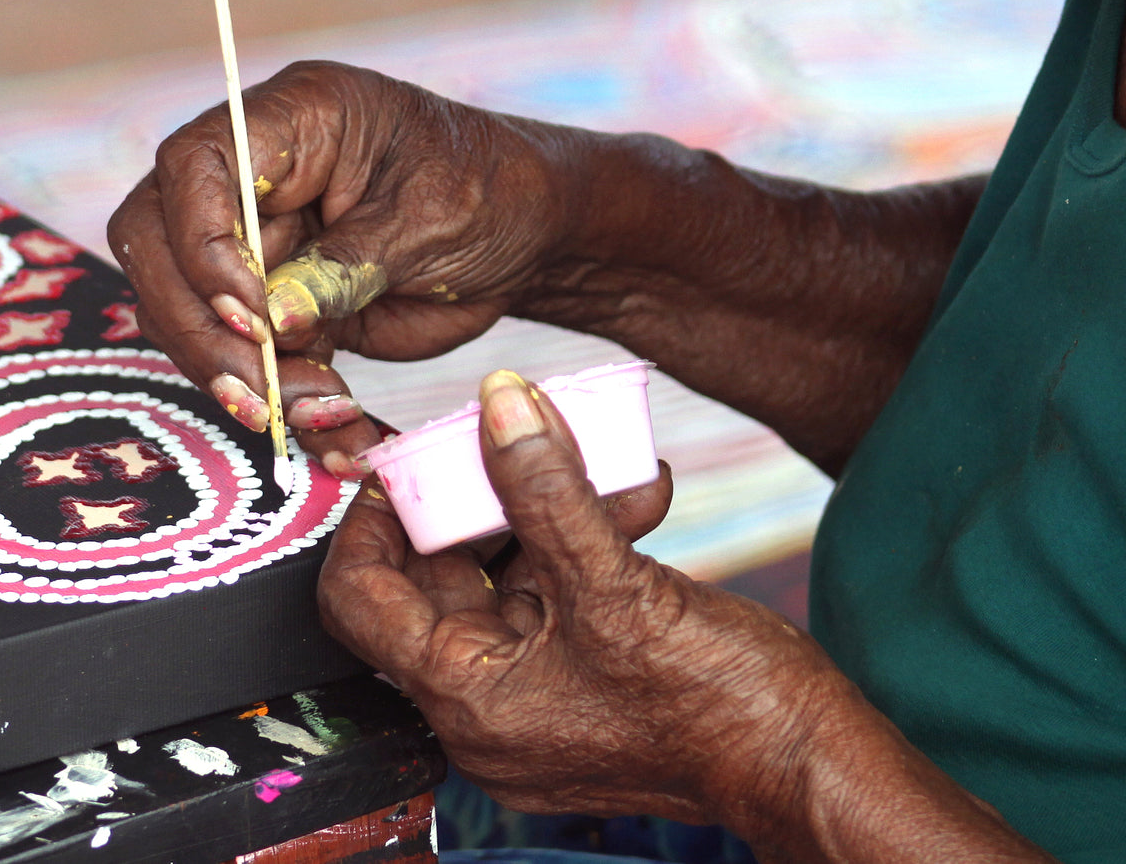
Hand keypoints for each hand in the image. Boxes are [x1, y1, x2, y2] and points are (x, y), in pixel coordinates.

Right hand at [107, 61, 575, 474]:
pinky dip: (288, 409)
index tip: (249, 313)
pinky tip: (340, 441)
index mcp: (293, 120)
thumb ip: (348, 264)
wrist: (533, 235)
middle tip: (259, 393)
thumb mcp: (432, 218)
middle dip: (202, 330)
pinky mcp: (275, 306)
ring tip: (323, 418)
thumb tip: (270, 321)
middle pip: (162, 247)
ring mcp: (259, 243)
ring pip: (193, 317)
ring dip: (244, 381)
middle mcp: (256, 178)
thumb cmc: (494, 192)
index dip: (202, 243)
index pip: (196, 167)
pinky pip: (250, 364)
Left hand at [318, 369, 849, 822]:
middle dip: (472, 499)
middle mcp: (485, 708)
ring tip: (597, 458)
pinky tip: (639, 494)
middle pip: (434, 583)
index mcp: (464, 699)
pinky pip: (558, 598)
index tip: (403, 458)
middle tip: (499, 435)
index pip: (360, 601)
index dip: (371, 520)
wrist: (811, 767)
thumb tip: (497, 404)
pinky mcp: (584, 684)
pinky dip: (586, 544)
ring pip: (507, 581)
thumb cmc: (717, 706)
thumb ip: (545, 488)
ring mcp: (535, 700)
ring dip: (546, 511)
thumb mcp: (616, 580)